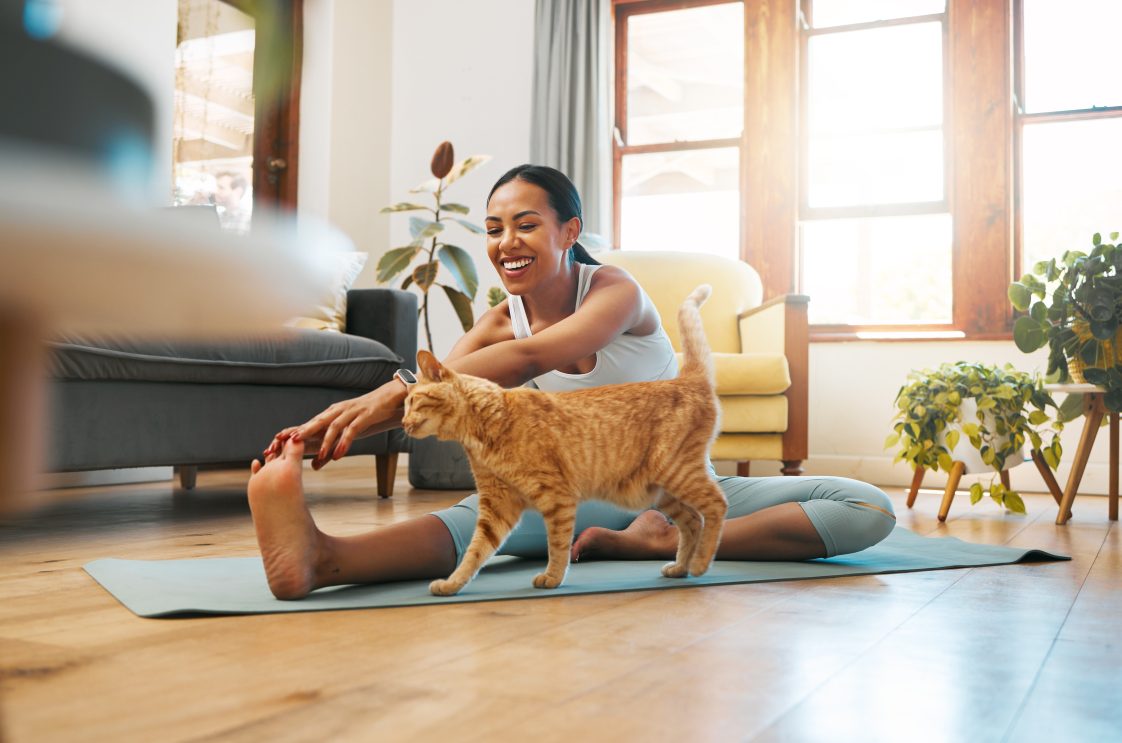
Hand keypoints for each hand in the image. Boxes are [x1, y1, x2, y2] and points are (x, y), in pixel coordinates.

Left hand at [263, 386, 401, 469]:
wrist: (390, 398)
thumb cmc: (366, 416)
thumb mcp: (346, 430)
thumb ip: (330, 447)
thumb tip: (314, 465)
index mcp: (330, 413)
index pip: (308, 424)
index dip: (292, 432)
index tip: (275, 442)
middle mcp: (338, 411)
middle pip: (317, 422)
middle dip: (303, 433)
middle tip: (289, 443)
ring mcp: (351, 412)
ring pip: (334, 427)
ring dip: (327, 442)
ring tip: (320, 456)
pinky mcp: (364, 416)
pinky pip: (352, 430)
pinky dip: (345, 442)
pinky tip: (340, 454)